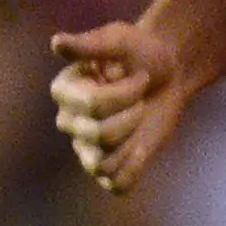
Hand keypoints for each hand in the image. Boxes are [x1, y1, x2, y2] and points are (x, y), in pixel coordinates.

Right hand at [48, 18, 192, 195]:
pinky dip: (132, 170)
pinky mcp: (111, 165)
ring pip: (104, 163)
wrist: (169, 73)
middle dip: (133, 114)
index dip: (126, 93)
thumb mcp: (119, 40)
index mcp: (64, 91)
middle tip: (143, 100)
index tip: (141, 77)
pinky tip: (143, 148)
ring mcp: (87, 147)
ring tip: (140, 120)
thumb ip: (90, 45)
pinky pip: (115, 184)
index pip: (92, 105)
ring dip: (133, 140)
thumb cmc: (141, 53)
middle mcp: (70, 122)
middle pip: (100, 135)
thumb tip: (57, 43)